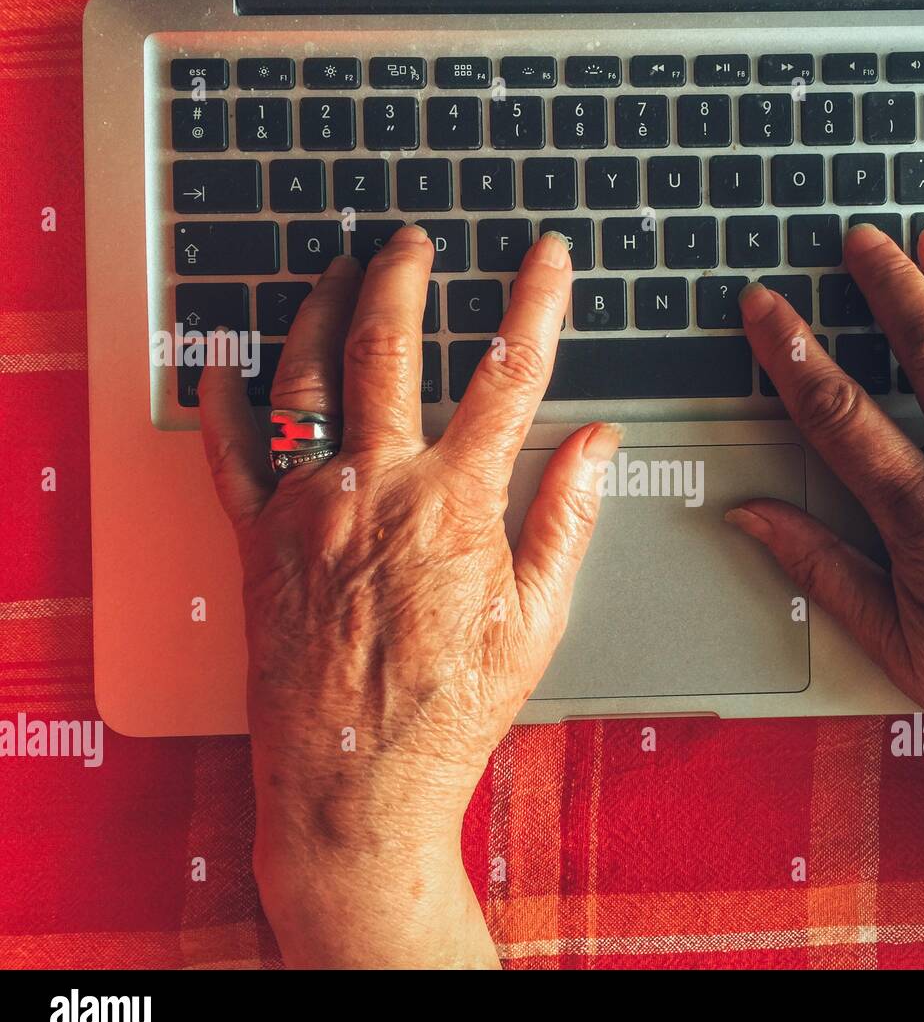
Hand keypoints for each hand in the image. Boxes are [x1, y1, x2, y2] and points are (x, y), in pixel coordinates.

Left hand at [198, 227, 616, 966]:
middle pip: (386, 345)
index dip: (535, 304)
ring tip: (332, 273)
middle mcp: (376, 487)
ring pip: (304, 377)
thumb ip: (568, 517)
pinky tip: (225, 366)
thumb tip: (601, 444)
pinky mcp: (258, 540)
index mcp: (456, 502)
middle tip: (410, 241)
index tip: (547, 258)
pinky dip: (224, 400)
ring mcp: (308, 507)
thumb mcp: (538, 618)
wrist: (357, 780)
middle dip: (402, 275)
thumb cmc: (452, 709)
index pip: (509, 375)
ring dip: (318, 311)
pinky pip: (228, 452)